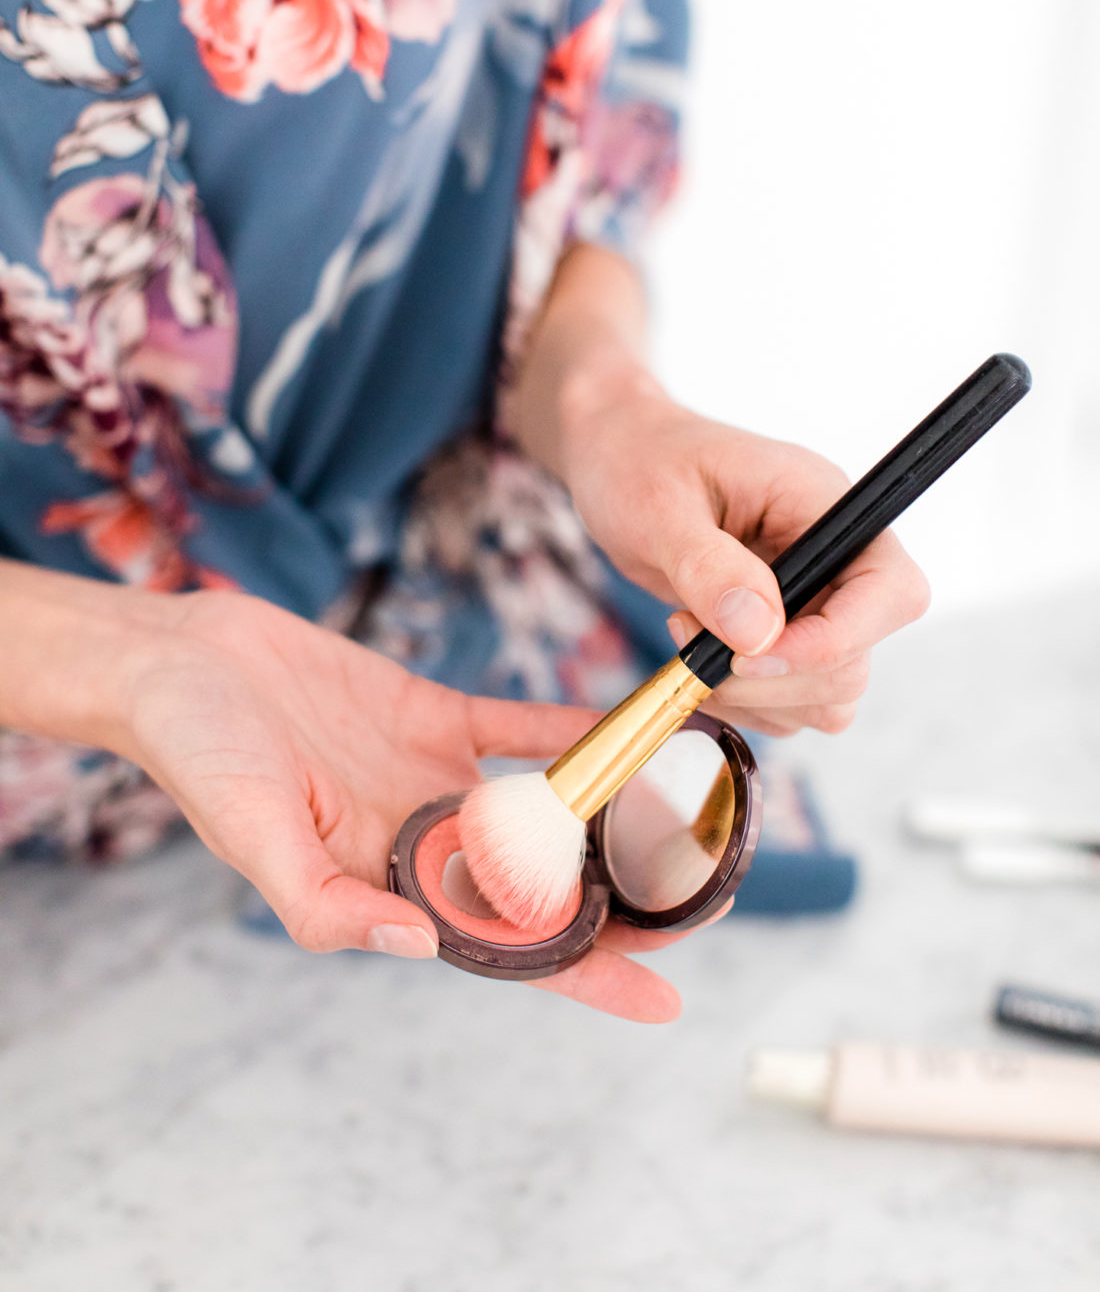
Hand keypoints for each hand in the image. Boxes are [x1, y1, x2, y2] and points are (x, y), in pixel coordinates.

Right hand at [122, 591, 687, 1021]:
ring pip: (539, 806)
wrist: (180, 662)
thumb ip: (325, 903)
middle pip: (540, 886)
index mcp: (383, 883)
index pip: (502, 946)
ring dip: (608, 812)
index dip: (584, 976)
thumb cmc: (198, 757)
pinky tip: (625, 727)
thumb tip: (419, 946)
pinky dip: (568, 726)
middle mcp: (419, 838)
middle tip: (704, 902)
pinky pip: (514, 727)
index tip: (662, 999)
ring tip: (686, 819)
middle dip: (618, 902)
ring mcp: (430, 776)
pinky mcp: (429, 714)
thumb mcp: (252, 840)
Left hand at [558, 375, 930, 736]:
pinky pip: (791, 700)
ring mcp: (812, 599)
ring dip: (756, 696)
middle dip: (774, 676)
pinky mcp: (784, 633)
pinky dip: (744, 702)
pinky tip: (694, 661)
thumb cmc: (639, 461)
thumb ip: (709, 567)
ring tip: (687, 646)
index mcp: (823, 504)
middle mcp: (833, 556)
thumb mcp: (660, 506)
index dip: (837, 639)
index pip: (891, 589)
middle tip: (692, 646)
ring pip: (830, 691)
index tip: (750, 654)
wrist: (617, 457)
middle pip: (858, 655)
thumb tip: (758, 633)